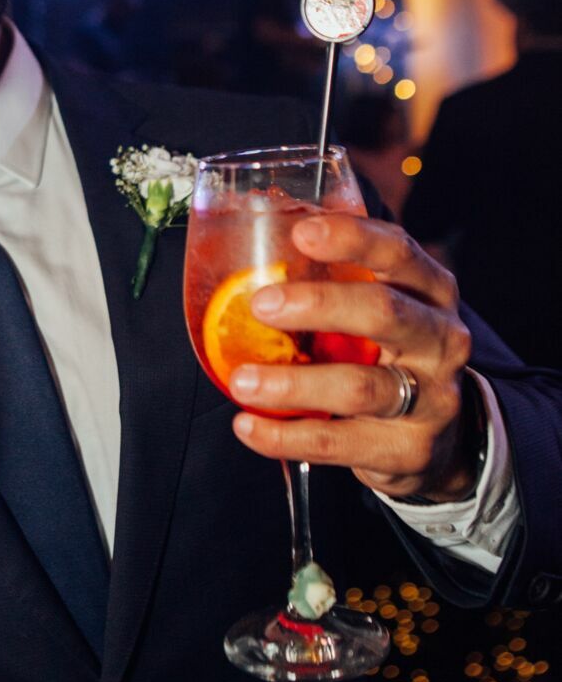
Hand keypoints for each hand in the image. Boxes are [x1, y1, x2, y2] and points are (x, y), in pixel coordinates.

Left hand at [227, 213, 473, 500]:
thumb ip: (335, 279)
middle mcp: (440, 339)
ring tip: (241, 380)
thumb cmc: (389, 352)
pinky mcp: (409, 449)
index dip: (353, 238)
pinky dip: (285, 436)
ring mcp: (431, 397)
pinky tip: (247, 425)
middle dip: (319, 305)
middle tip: (261, 304)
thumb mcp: (380, 308)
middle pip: (384, 313)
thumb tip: (245, 240)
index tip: (302, 232)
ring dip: (292, 384)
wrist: (439, 434)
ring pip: (358, 387)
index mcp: (430, 290)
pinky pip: (338, 443)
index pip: (398, 252)